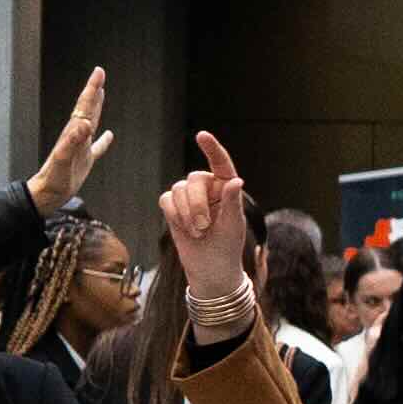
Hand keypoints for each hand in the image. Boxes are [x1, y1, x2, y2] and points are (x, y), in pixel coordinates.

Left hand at [27, 67, 113, 212]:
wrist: (45, 196)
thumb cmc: (52, 181)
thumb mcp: (62, 161)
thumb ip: (71, 142)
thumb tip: (83, 124)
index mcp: (73, 134)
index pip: (84, 106)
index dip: (92, 88)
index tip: (99, 72)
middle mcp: (76, 137)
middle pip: (87, 109)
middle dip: (93, 91)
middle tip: (99, 75)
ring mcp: (80, 148)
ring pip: (91, 122)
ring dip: (96, 107)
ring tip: (101, 93)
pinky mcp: (84, 160)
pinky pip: (97, 147)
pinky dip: (104, 140)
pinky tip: (109, 135)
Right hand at [161, 133, 255, 314]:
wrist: (210, 268)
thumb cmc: (228, 245)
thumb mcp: (233, 224)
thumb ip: (232, 202)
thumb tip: (236, 181)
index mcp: (227, 187)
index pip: (220, 163)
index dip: (212, 148)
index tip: (202, 136)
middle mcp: (207, 187)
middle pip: (193, 180)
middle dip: (196, 205)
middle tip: (204, 227)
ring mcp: (189, 196)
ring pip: (178, 189)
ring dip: (185, 214)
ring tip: (198, 233)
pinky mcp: (173, 207)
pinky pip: (166, 200)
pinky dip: (173, 215)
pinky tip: (185, 229)